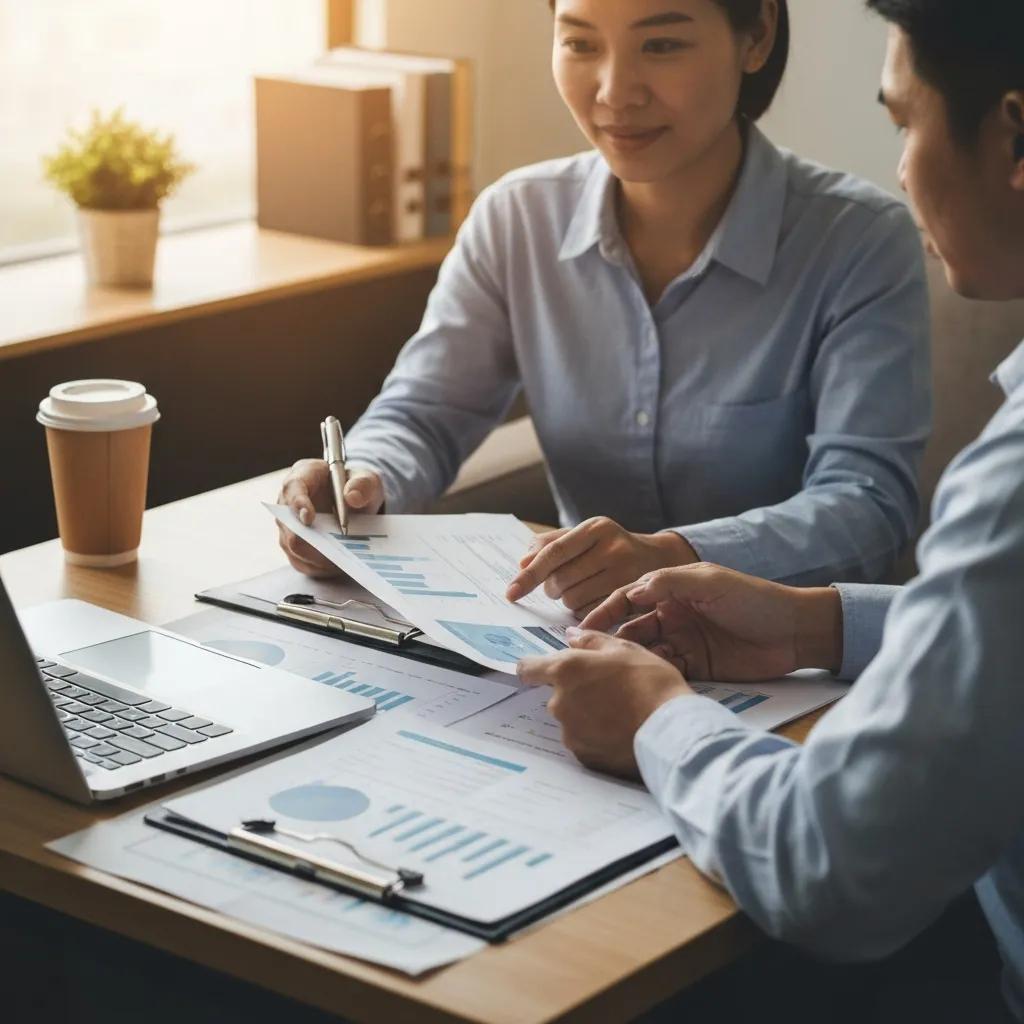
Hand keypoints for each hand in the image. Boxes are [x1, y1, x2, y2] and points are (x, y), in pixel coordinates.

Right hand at [276, 460, 384, 577]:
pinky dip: (320, 567)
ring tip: (343, 558)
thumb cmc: (357, 486)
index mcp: (303, 475)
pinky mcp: (294, 547)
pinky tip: (339, 565)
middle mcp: (288, 502)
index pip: (293, 488)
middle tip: (335, 548)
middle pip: (288, 524)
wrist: (355, 502)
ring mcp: (288, 526)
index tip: (309, 518)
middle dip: (310, 539)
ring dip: (318, 556)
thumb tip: (352, 497)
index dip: (298, 503)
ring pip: (294, 547)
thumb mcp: (367, 480)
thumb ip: (363, 484)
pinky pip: (302, 562)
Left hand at [505, 517, 698, 616]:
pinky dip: (582, 611)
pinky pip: (590, 612)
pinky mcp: (631, 595)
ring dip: (566, 601)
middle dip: (551, 589)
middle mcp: (612, 546)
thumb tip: (522, 562)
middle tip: (557, 586)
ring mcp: (625, 572)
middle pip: (560, 580)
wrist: (658, 558)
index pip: (553, 553)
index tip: (511, 593)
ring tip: (579, 590)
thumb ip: (551, 544)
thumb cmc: (610, 548)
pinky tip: (592, 600)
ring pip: (572, 599)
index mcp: (595, 527)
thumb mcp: (584, 537)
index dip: (529, 575)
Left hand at [517, 629, 692, 778]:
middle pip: (556, 695)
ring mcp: (570, 733)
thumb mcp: (624, 649)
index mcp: (565, 671)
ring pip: (572, 719)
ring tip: (620, 712)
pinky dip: (597, 736)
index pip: (528, 668)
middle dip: (575, 691)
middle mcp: (560, 703)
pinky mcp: (584, 757)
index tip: (543, 670)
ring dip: (587, 714)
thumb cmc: (650, 682)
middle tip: (608, 689)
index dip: (535, 668)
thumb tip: (571, 636)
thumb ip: (591, 641)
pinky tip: (621, 731)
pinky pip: (584, 741)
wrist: (670, 730)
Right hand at [581, 563, 843, 681]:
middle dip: (609, 639)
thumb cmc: (754, 598)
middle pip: (631, 627)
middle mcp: (673, 614)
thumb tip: (630, 589)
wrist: (795, 632)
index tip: (583, 625)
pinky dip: (651, 673)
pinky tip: (638, 680)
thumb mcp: (710, 581)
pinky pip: (665, 669)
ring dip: (628, 658)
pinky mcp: (696, 665)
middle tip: (586, 654)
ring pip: (645, 650)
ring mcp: (684, 641)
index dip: (605, 610)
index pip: (629, 598)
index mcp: (673, 589)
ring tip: (608, 670)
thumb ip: (669, 581)